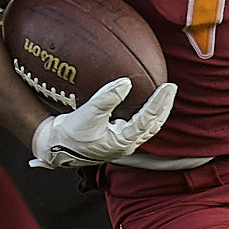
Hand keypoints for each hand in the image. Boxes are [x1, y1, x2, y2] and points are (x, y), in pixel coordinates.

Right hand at [29, 77, 176, 168]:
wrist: (56, 147)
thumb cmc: (70, 133)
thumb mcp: (88, 114)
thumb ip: (107, 98)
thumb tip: (127, 82)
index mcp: (123, 141)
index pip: (148, 119)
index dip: (160, 102)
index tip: (169, 86)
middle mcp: (127, 144)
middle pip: (154, 124)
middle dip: (165, 106)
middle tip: (172, 87)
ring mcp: (123, 142)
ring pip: (149, 127)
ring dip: (158, 111)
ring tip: (164, 94)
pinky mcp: (117, 138)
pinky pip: (139, 125)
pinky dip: (146, 113)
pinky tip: (146, 102)